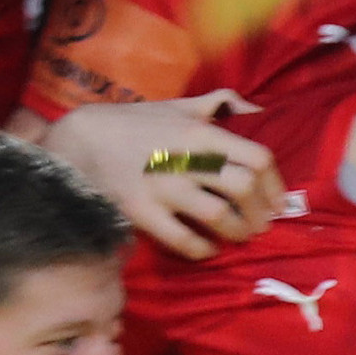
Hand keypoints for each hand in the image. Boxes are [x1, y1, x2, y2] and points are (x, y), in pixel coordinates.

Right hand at [42, 93, 282, 257]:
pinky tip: (209, 249)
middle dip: (260, 212)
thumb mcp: (176, 106)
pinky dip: (203, 249)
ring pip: (219, 216)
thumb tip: (254, 108)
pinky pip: (183, 239)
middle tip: (261, 224)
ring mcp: (164, 187)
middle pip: (244, 188)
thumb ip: (217, 105)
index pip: (258, 158)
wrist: (77, 140)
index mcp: (200, 133)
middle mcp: (187, 159)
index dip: (275, 185)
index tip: (278, 202)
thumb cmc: (132, 123)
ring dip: (238, 232)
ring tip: (239, 236)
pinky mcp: (141, 211)